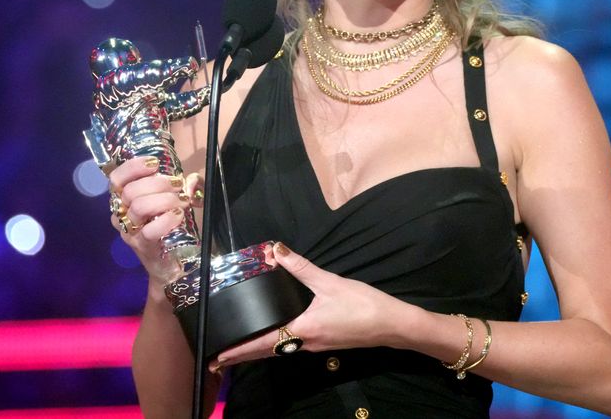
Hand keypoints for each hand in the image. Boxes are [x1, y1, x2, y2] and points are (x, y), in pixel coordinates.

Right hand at [108, 157, 203, 280]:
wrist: (170, 262)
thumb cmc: (170, 225)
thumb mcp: (177, 199)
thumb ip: (187, 185)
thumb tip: (191, 181)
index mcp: (124, 199)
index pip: (116, 178)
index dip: (133, 167)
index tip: (155, 164)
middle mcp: (121, 214)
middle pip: (131, 190)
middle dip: (158, 183)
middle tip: (178, 185)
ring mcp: (129, 232)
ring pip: (139, 207)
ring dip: (164, 199)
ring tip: (182, 201)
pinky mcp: (142, 246)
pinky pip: (149, 231)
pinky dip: (166, 220)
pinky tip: (178, 216)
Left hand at [209, 242, 403, 369]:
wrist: (393, 325)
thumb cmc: (362, 304)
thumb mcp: (329, 282)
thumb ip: (301, 267)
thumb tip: (275, 251)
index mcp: (303, 330)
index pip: (262, 344)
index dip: (239, 351)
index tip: (217, 358)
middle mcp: (306, 343)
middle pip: (267, 352)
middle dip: (243, 356)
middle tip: (219, 359)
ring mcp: (317, 346)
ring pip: (280, 350)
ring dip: (259, 351)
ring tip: (240, 348)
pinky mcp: (326, 343)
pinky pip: (293, 346)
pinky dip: (276, 345)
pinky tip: (274, 336)